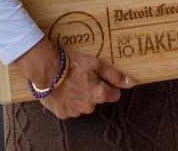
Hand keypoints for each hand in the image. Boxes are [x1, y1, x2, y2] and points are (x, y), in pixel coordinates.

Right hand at [14, 38, 134, 119]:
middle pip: (97, 99)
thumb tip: (130, 82)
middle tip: (82, 77)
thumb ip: (114, 75)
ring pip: (83, 105)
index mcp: (99, 94)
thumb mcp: (96, 64)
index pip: (114, 94)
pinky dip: (67, 101)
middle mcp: (89, 106)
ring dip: (79, 96)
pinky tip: (62, 90)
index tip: (99, 78)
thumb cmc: (71, 65)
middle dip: (92, 90)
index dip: (108, 85)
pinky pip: (69, 108)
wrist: (46, 71)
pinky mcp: (62, 113)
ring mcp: (75, 111)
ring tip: (70, 82)